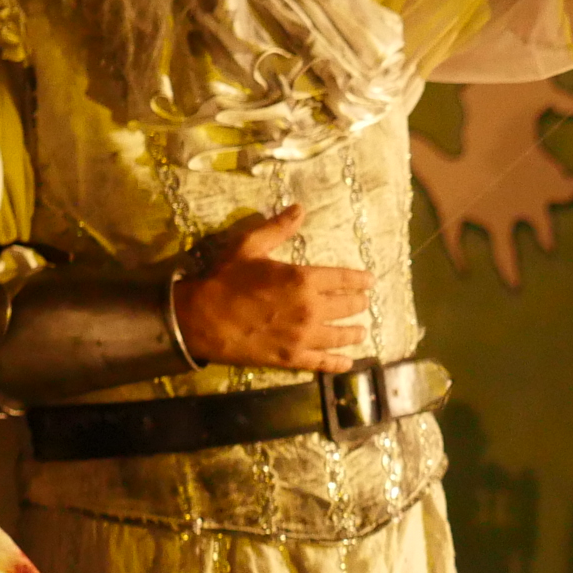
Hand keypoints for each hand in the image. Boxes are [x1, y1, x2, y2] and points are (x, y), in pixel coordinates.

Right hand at [172, 205, 372, 374]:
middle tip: (363, 304)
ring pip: (341, 336)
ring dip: (354, 332)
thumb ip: (278, 228)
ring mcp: (303, 336)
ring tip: (360, 331)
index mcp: (303, 279)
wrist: (202, 317)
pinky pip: (323, 362)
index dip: (360, 280)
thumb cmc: (225, 278)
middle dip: (359, 304)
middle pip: (347, 307)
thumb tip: (300, 209)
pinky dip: (339, 363)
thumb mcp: (250, 245)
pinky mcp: (292, 358)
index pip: (343, 279)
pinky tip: (348, 362)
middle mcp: (310, 309)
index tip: (370, 281)